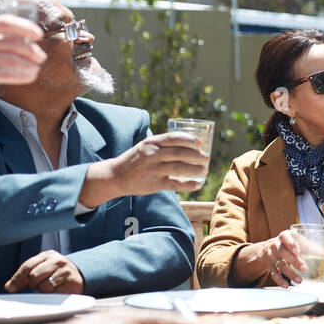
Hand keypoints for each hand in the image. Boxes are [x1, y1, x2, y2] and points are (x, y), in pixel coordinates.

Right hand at [0, 16, 43, 102]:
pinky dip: (21, 76)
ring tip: (36, 69)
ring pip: (11, 59)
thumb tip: (18, 38)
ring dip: (29, 65)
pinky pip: (4, 74)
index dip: (26, 27)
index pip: (5, 22)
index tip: (38, 34)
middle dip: (32, 50)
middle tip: (41, 57)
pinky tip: (28, 77)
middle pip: (12, 42)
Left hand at [4, 250, 85, 293]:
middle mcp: (58, 261)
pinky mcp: (72, 283)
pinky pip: (55, 294)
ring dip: (44, 290)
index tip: (11, 288)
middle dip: (33, 284)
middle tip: (38, 285)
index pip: (27, 266)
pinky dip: (53, 295)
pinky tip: (58, 290)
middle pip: (34, 276)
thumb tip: (9, 286)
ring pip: (44, 286)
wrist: (79, 275)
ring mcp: (66, 271)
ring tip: (51, 286)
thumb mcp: (42, 268)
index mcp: (47, 255)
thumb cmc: (56, 273)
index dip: (17, 278)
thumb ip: (26, 275)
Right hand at [80, 132, 208, 206]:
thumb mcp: (146, 146)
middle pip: (180, 153)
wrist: (116, 176)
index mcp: (151, 143)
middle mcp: (152, 155)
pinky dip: (188, 184)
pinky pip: (175, 184)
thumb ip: (163, 144)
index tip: (200, 143)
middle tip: (207, 158)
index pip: (174, 138)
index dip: (190, 140)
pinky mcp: (154, 184)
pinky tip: (197, 184)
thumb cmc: (136, 159)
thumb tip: (188, 142)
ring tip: (205, 170)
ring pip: (179, 168)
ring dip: (195, 169)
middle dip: (197, 155)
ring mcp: (153, 169)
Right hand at [259, 230, 307, 287]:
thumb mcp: (297, 241)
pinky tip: (286, 285)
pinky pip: (273, 273)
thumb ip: (310, 248)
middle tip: (305, 268)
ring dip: (290, 273)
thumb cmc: (287, 243)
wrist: (267, 247)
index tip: (297, 250)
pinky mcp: (269, 265)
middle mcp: (276, 245)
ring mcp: (271, 256)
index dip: (291, 244)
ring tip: (299, 280)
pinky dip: (280, 280)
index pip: (286, 238)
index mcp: (284, 236)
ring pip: (280, 264)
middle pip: (283, 253)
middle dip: (294, 261)